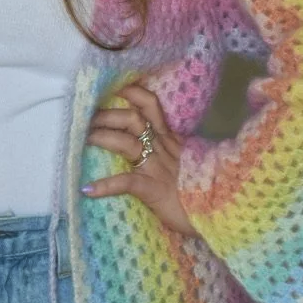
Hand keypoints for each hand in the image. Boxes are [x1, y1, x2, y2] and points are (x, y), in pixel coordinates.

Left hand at [82, 82, 196, 236]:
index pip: (150, 106)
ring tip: (81, 140)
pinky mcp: (154, 190)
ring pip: (126, 143)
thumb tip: (147, 142)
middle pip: (132, 119)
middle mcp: (162, 148)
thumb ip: (170, 151)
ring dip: (101, 138)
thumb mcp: (187, 162)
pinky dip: (105, 185)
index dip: (130, 93)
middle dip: (106, 115)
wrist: (221, 214)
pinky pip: (127, 183)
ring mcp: (158, 168)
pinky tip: (87, 190)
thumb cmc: (201, 191)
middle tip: (85, 119)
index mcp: (170, 140)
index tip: (111, 88)